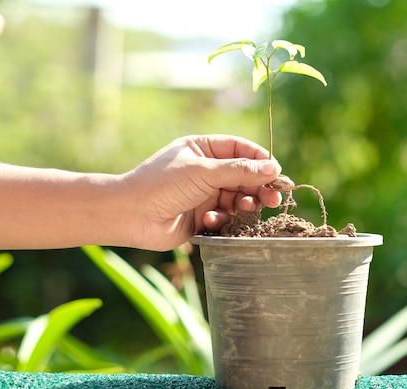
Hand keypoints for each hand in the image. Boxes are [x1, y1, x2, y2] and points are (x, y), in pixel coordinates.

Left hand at [124, 134, 281, 249]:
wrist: (130, 215)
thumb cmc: (163, 184)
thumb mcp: (204, 171)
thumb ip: (240, 171)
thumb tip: (273, 168)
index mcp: (203, 149)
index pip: (241, 150)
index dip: (260, 160)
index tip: (277, 173)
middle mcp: (206, 170)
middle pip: (243, 176)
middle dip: (258, 187)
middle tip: (274, 199)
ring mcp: (204, 194)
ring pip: (237, 198)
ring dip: (245, 204)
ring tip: (250, 209)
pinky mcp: (201, 217)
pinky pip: (224, 217)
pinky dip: (222, 219)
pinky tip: (210, 221)